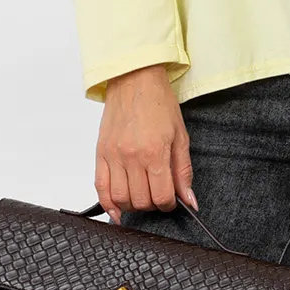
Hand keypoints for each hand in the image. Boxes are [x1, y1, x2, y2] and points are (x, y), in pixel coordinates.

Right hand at [95, 65, 199, 220]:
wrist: (134, 79)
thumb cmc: (159, 103)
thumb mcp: (180, 136)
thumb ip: (183, 171)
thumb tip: (189, 200)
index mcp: (154, 152)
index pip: (162, 196)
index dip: (169, 204)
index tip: (171, 200)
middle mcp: (131, 157)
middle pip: (140, 201)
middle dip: (152, 205)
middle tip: (158, 195)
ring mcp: (112, 155)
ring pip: (120, 198)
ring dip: (133, 205)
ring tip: (141, 197)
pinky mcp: (100, 153)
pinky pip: (100, 188)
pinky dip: (108, 204)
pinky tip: (117, 210)